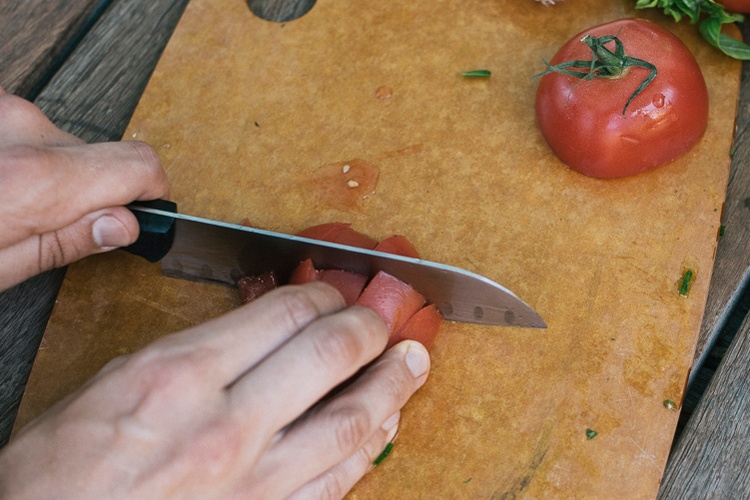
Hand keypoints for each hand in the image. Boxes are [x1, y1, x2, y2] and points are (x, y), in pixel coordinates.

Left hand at [0, 86, 168, 290]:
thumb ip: (68, 242)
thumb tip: (124, 226)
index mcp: (39, 176)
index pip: (140, 165)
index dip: (152, 195)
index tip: (143, 217)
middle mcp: (26, 129)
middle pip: (102, 159)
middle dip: (91, 194)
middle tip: (55, 229)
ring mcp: (6, 111)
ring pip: (66, 148)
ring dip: (55, 179)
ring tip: (13, 210)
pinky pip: (34, 136)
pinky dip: (28, 162)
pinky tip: (2, 188)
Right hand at [0, 281, 429, 497]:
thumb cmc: (62, 468)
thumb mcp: (117, 380)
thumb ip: (197, 349)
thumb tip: (257, 329)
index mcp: (181, 375)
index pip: (285, 314)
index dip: (322, 295)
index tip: (333, 292)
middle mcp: (227, 424)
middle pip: (330, 354)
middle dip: (368, 327)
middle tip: (384, 318)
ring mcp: (254, 480)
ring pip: (352, 419)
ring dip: (393, 383)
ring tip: (413, 362)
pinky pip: (338, 481)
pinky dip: (371, 447)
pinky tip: (385, 425)